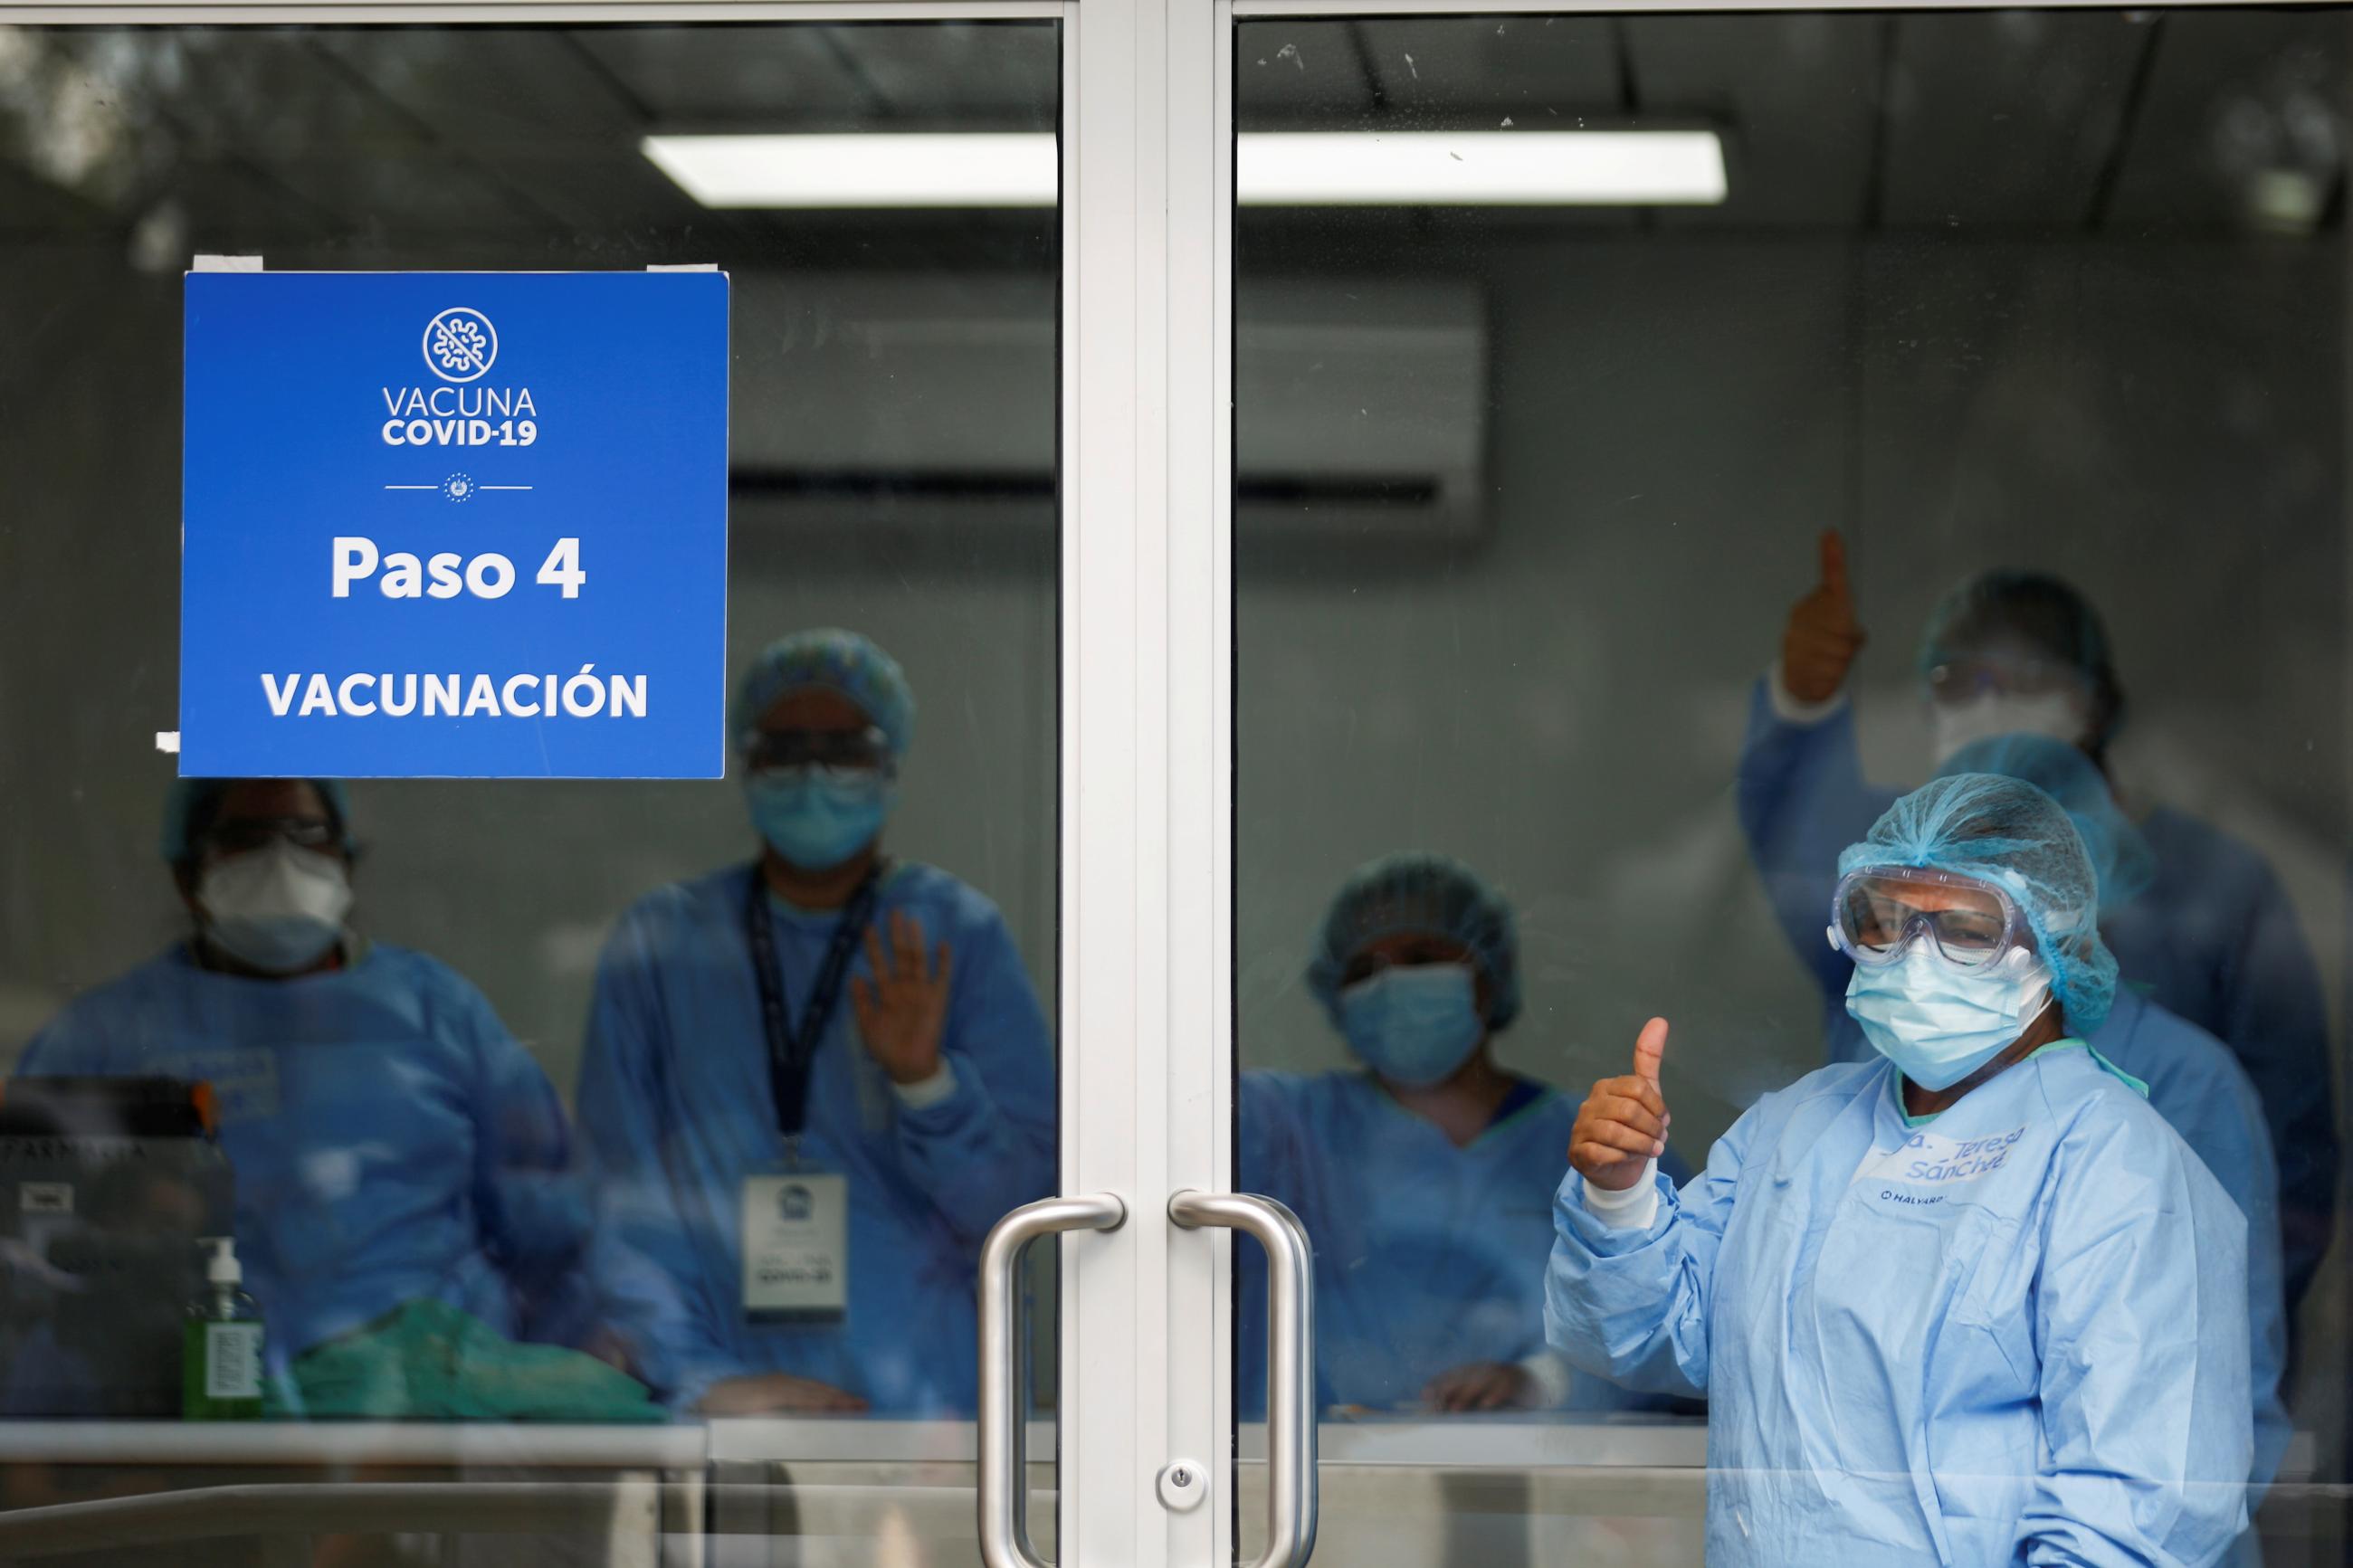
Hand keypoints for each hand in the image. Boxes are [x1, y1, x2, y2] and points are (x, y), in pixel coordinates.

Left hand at [694, 1373, 868, 1415]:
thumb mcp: (746, 1419)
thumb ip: (774, 1420)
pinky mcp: (771, 1381)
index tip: (858, 1408)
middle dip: (840, 1397)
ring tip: (850, 1401)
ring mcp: (775, 1380)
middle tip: (864, 1404)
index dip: (836, 1403)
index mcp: (777, 1393)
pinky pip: (801, 1384)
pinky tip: (823, 1396)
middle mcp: (780, 1383)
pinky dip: (817, 1389)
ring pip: (810, 1386)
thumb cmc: (720, 1412)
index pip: (814, 1398)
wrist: (699, 1392)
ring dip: (831, 1393)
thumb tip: (803, 1422)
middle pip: (815, 1390)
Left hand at [851, 909, 954, 1085]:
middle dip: (896, 934)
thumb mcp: (867, 1026)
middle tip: (893, 912)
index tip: (868, 927)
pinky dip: (943, 962)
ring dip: (916, 941)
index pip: (879, 963)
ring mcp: (921, 992)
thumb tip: (855, 977)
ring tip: (913, 921)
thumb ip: (862, 1002)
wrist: (908, 1067)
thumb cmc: (886, 1049)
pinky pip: (942, 977)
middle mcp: (904, 987)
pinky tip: (942, 945)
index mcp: (887, 993)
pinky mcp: (937, 1000)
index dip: (874, 946)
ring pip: (918, 960)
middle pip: (900, 955)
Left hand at [1422, 1361, 1537, 1412]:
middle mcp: (1485, 1369)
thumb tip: (1442, 1409)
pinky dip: (1494, 1396)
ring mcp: (1500, 1374)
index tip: (1424, 1394)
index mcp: (1475, 1370)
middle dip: (1448, 1389)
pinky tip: (1485, 1405)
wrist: (1534, 1382)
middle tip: (1437, 1404)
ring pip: (1480, 1382)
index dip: (1439, 1383)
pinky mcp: (1515, 1382)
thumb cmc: (1502, 1391)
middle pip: (1463, 1377)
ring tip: (1454, 1410)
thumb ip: (1465, 1398)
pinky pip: (1504, 1388)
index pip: (1453, 1374)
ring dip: (1466, 1396)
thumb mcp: (1483, 1392)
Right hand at [1570, 1017, 1670, 1191]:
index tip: (1663, 1120)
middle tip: (1660, 1140)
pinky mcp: (1578, 1152)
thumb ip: (1648, 1060)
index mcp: (1606, 1086)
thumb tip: (1659, 1020)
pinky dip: (1623, 1157)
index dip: (1657, 1106)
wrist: (1615, 1169)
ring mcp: (1581, 1128)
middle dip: (1652, 1128)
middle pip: (1630, 1111)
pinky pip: (1604, 1153)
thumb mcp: (1644, 1095)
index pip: (1638, 1088)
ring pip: (1617, 1134)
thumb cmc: (1631, 1128)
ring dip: (1642, 1145)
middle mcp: (1590, 1104)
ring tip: (1652, 1150)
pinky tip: (1628, 1158)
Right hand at [1780, 529, 1866, 703]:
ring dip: (1841, 661)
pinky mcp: (1797, 662)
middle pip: (1845, 625)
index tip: (1831, 533)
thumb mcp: (1838, 632)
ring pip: (1841, 649)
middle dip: (1849, 641)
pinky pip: (1832, 670)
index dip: (1832, 557)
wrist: (1796, 682)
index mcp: (1811, 605)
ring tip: (1827, 663)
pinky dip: (1832, 676)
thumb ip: (1846, 627)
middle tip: (1839, 648)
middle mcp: (1801, 617)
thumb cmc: (1822, 651)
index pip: (1829, 579)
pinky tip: (1820, 674)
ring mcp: (1796, 639)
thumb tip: (1854, 635)